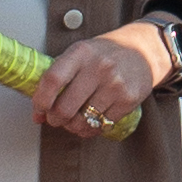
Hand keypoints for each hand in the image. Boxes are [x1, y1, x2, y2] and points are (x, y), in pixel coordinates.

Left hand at [36, 22, 168, 138]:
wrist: (144, 51)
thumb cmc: (106, 53)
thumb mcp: (82, 53)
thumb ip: (59, 76)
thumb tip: (38, 111)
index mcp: (81, 52)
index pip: (53, 80)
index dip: (41, 100)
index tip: (39, 110)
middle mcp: (99, 67)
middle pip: (65, 108)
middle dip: (55, 119)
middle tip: (55, 118)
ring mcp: (115, 84)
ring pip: (82, 121)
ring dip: (72, 127)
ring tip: (73, 121)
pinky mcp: (128, 100)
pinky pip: (101, 126)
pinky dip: (90, 130)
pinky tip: (90, 122)